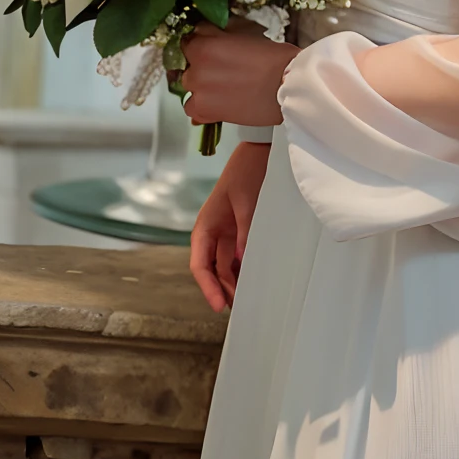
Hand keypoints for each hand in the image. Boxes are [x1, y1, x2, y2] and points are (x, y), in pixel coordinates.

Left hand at [181, 18, 296, 126]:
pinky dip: (201, 105)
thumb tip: (206, 32)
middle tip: (224, 68)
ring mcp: (198, 91)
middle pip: (189, 64)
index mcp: (204, 46)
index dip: (203, 43)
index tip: (212, 48)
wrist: (288, 87)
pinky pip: (191, 107)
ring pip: (190, 84)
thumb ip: (220, 34)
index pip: (190, 40)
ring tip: (224, 87)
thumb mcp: (245, 35)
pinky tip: (218, 102)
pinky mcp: (205, 111)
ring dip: (202, 84)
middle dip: (203, 64)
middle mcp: (195, 69)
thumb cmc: (274, 58)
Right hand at [190, 141, 270, 311]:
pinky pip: (238, 254)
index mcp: (205, 227)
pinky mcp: (240, 229)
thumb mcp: (246, 203)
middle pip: (212, 269)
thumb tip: (244, 261)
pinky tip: (253, 278)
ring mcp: (226, 232)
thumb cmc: (247, 172)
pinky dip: (243, 267)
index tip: (218, 305)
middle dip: (221, 289)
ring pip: (225, 265)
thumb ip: (246, 232)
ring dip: (233, 281)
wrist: (258, 150)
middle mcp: (212, 233)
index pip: (200, 265)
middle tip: (237, 309)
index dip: (208, 287)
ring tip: (246, 299)